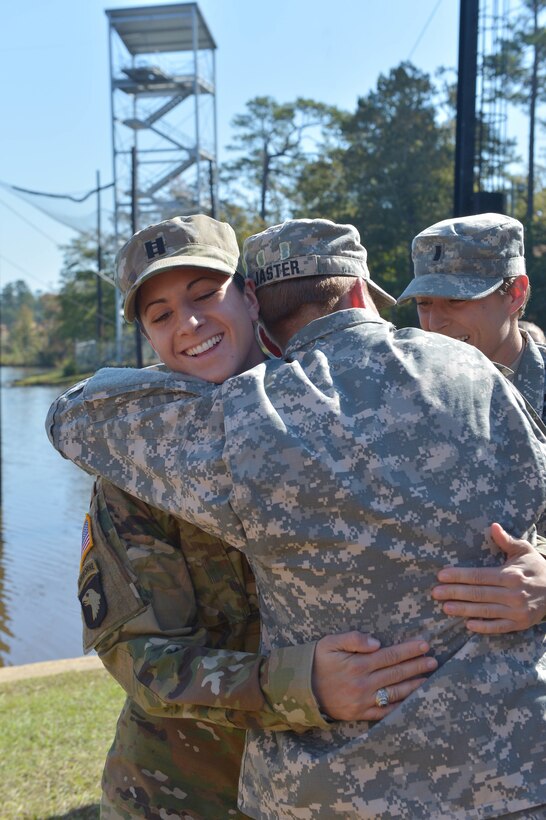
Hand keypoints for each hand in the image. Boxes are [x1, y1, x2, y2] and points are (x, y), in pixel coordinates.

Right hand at [312, 631, 436, 721]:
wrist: (301, 690)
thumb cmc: (316, 661)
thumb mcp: (329, 643)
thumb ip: (353, 639)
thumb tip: (377, 642)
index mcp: (357, 664)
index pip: (390, 656)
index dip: (408, 650)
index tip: (424, 644)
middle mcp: (363, 684)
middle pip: (396, 673)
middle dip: (417, 666)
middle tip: (433, 660)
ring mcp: (363, 701)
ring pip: (395, 693)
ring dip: (414, 685)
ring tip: (429, 678)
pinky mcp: (360, 714)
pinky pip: (385, 712)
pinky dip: (401, 706)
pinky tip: (413, 700)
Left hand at [432, 522, 545, 633]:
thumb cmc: (536, 567)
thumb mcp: (524, 551)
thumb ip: (506, 541)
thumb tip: (493, 525)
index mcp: (510, 574)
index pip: (479, 575)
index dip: (459, 576)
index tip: (441, 575)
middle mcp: (513, 593)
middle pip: (478, 593)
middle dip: (455, 593)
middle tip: (435, 593)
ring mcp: (517, 611)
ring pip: (485, 610)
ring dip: (464, 610)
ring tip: (445, 607)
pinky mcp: (520, 624)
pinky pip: (499, 627)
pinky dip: (484, 627)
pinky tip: (468, 625)